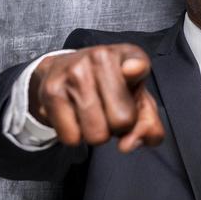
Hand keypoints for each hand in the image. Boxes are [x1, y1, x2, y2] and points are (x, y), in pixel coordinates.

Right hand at [28, 44, 165, 152]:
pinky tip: (75, 115)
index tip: (131, 71)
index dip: (136, 70)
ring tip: (93, 113)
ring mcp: (74, 72)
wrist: (62, 70)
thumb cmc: (107, 86)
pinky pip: (71, 137)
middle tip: (109, 110)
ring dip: (96, 133)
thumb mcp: (136, 99)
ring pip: (96, 134)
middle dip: (117, 127)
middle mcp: (101, 57)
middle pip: (121, 121)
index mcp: (128, 55)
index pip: (138, 63)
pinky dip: (75, 135)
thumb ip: (148, 124)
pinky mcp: (52, 90)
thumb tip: (128, 144)